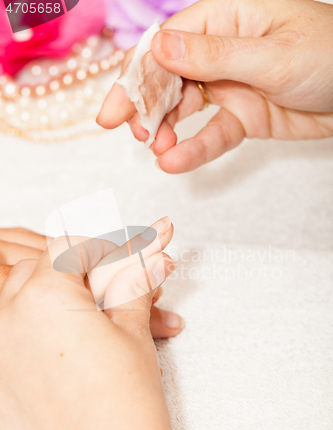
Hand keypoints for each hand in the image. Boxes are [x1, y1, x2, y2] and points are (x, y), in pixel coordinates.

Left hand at [0, 218, 208, 429]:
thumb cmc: (123, 405)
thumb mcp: (132, 329)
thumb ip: (132, 281)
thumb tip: (143, 258)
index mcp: (44, 295)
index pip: (70, 247)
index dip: (103, 247)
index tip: (121, 253)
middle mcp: (6, 316)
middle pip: (35, 265)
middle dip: (72, 266)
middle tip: (103, 278)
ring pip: (10, 292)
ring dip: (41, 288)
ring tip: (79, 301)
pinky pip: (4, 332)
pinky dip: (22, 321)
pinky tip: (55, 331)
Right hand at [97, 0, 332, 172]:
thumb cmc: (331, 58)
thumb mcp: (271, 56)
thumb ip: (214, 56)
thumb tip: (159, 48)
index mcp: (228, 19)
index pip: (170, 43)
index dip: (139, 73)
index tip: (118, 107)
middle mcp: (224, 51)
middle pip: (170, 75)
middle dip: (145, 103)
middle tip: (130, 131)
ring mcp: (232, 85)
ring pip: (186, 106)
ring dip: (167, 129)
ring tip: (156, 149)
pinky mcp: (243, 116)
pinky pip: (213, 132)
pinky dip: (194, 148)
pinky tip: (175, 162)